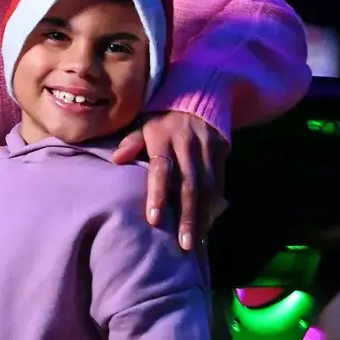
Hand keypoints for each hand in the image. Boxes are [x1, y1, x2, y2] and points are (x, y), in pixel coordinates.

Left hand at [113, 112, 228, 251]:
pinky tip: (207, 226)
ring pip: (208, 189)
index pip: (162, 169)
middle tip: (184, 245)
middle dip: (187, 217)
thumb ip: (132, 142)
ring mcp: (208, 150)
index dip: (159, 194)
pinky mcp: (222, 154)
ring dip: (203, 218)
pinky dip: (214, 206)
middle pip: (189, 186)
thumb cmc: (163, 115)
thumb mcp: (144, 122)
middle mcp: (188, 146)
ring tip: (196, 244)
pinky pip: (219, 184)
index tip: (155, 220)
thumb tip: (116, 160)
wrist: (202, 94)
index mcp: (164, 138)